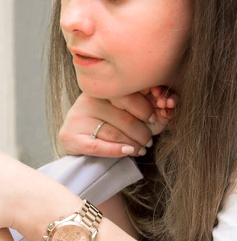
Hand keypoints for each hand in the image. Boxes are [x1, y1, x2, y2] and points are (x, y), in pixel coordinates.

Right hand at [59, 87, 176, 157]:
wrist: (76, 142)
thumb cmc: (105, 124)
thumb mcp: (122, 112)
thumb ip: (144, 106)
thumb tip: (169, 107)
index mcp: (101, 88)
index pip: (128, 94)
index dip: (147, 107)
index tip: (157, 117)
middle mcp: (87, 100)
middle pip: (124, 116)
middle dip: (142, 131)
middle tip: (149, 140)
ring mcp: (77, 118)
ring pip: (114, 133)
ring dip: (133, 144)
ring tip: (142, 149)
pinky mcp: (71, 137)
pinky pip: (98, 146)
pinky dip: (117, 150)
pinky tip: (128, 152)